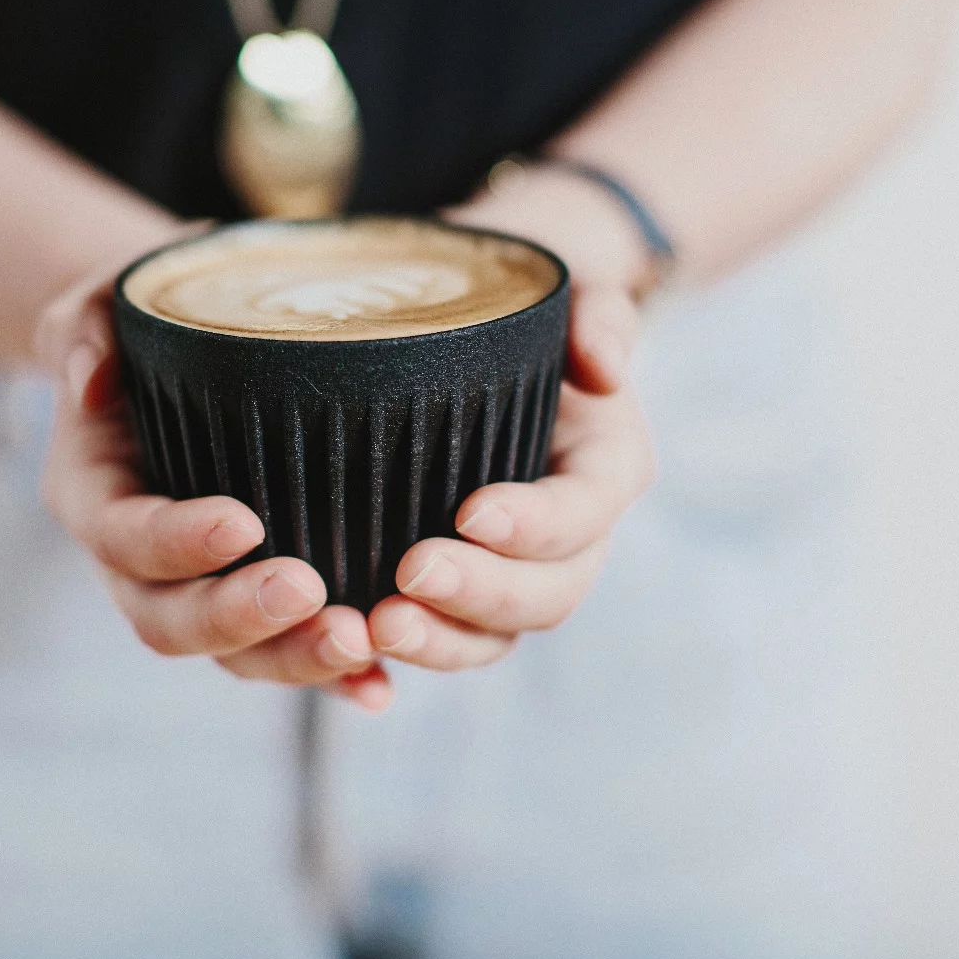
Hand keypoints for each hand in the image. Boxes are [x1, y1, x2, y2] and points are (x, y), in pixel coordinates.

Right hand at [36, 272, 394, 711]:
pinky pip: (287, 654)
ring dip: (293, 661)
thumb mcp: (104, 300)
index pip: (123, 537)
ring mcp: (197, 591)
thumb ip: (85, 327)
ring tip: (360, 642)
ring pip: (232, 654)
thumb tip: (90, 382)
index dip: (176, 543)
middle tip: (310, 592)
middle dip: (238, 618)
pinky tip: (379, 688)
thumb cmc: (147, 318)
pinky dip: (331, 681)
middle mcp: (136, 562)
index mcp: (93, 492)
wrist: (184, 355)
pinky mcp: (254, 603)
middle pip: (170, 621)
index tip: (245, 521)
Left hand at [360, 166, 658, 670]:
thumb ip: (598, 314)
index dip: (537, 525)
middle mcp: (569, 536)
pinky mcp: (453, 592)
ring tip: (371, 627)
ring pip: (491, 635)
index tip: (471, 511)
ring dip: (438, 643)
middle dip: (480, 595)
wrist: (477, 330)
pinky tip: (354, 669)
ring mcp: (512, 573)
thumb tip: (605, 364)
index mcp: (604, 468)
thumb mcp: (568, 289)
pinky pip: (438, 641)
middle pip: (545, 595)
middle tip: (408, 575)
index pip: (583, 512)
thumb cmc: (519, 308)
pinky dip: (400, 664)